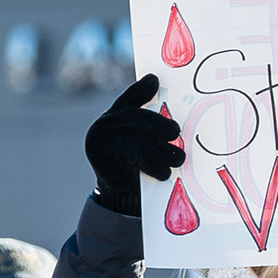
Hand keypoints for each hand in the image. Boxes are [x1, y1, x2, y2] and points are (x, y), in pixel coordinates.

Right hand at [84, 74, 184, 215]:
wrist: (119, 198)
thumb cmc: (135, 166)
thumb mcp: (140, 138)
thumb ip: (145, 116)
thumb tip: (153, 79)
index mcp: (109, 121)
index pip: (127, 102)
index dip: (140, 90)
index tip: (155, 79)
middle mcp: (102, 130)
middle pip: (140, 119)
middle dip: (163, 128)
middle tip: (175, 136)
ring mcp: (104, 146)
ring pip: (144, 140)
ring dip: (165, 152)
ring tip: (174, 159)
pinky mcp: (112, 165)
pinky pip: (143, 159)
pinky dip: (157, 168)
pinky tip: (160, 173)